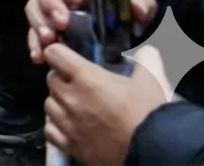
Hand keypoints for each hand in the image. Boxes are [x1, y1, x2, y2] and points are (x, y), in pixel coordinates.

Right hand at [27, 0, 157, 62]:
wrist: (121, 13)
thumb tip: (137, 8)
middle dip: (50, 4)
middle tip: (61, 22)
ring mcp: (47, 2)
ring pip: (34, 7)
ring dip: (39, 23)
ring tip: (49, 40)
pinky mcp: (44, 23)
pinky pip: (32, 30)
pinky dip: (35, 44)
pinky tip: (39, 57)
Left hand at [43, 42, 174, 165]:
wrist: (154, 151)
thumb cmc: (150, 113)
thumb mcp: (153, 81)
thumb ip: (145, 60)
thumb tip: (145, 51)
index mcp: (85, 78)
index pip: (54, 54)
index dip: (60, 53)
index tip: (69, 58)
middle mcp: (70, 98)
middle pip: (51, 79)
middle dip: (63, 79)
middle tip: (82, 85)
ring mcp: (67, 123)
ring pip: (49, 104)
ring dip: (60, 102)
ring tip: (78, 106)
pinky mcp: (69, 144)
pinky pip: (50, 130)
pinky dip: (57, 126)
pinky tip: (71, 125)